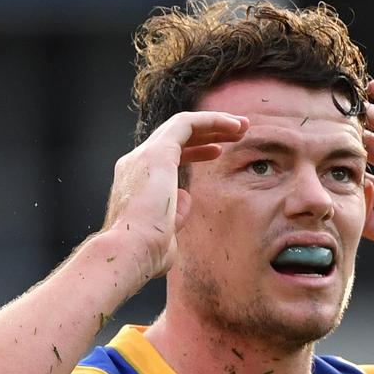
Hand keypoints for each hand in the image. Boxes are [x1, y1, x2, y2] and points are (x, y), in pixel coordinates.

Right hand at [103, 111, 248, 275]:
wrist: (130, 251)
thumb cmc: (147, 252)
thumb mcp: (166, 233)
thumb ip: (175, 215)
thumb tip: (185, 198)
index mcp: (136, 182)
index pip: (167, 156)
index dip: (195, 150)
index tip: (218, 152)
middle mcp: (136, 163)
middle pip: (175, 136)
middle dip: (208, 131)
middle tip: (237, 131)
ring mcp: (144, 156)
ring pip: (182, 126)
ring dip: (214, 123)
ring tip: (243, 125)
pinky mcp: (157, 152)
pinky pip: (186, 124)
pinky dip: (211, 120)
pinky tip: (233, 126)